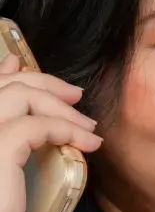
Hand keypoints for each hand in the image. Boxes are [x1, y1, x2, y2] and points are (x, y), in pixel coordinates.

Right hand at [0, 53, 101, 211]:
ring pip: (20, 97)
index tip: (29, 67)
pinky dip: (66, 130)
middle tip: (76, 97)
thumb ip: (8, 144)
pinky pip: (35, 127)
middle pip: (5, 86)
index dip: (7, 72)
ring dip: (61, 107)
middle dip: (44, 83)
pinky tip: (87, 144)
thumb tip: (24, 122)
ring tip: (88, 127)